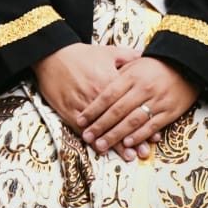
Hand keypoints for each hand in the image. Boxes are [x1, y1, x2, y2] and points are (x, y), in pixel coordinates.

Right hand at [32, 43, 148, 150]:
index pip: (130, 106)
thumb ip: (130, 57)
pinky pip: (82, 128)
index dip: (142, 121)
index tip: (154, 135)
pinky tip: (101, 149)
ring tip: (128, 156)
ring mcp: (83, 104)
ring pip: (102, 128)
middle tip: (143, 152)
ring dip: (115, 143)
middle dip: (132, 138)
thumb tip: (147, 58)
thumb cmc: (83, 54)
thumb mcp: (109, 52)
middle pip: (118, 120)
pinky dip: (92, 140)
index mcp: (110, 81)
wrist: (54, 54)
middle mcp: (98, 95)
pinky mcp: (69, 110)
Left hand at [77, 55, 201, 161]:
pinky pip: (151, 126)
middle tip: (88, 137)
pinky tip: (127, 143)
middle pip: (118, 111)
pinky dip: (139, 136)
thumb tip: (97, 89)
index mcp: (132, 76)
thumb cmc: (156, 66)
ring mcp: (157, 101)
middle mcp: (143, 89)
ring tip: (102, 145)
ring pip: (133, 121)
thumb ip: (118, 76)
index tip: (81, 120)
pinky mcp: (169, 112)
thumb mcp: (134, 64)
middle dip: (101, 126)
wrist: (187, 65)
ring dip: (116, 135)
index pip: (108, 95)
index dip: (93, 109)